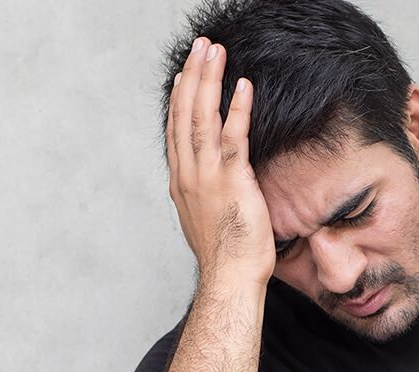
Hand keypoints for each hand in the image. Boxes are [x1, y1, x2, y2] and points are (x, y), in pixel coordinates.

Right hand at [167, 37, 274, 287]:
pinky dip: (236, 110)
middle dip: (192, 76)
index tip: (185, 73)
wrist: (229, 278)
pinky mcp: (232, 181)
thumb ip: (201, 189)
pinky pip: (232, 138)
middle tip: (199, 47)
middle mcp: (188, 173)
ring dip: (208, 81)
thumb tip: (205, 177)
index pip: (176, 129)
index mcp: (181, 180)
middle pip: (184, 114)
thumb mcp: (202, 215)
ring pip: (202, 118)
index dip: (180, 97)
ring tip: (214, 52)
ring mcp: (207, 176)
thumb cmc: (223, 252)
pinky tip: (242, 86)